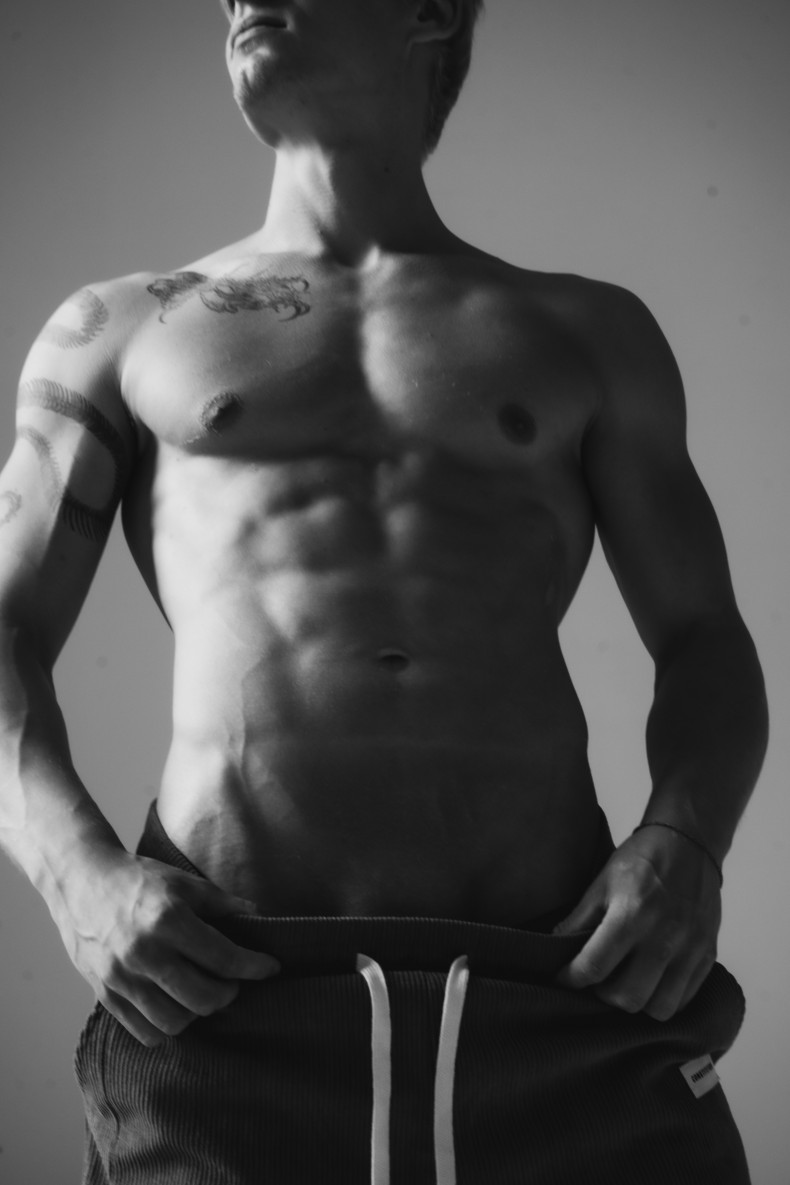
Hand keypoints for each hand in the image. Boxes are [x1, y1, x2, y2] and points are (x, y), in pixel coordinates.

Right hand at [51, 846, 279, 1046]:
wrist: (81, 880)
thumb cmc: (137, 879)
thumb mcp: (185, 882)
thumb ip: (223, 903)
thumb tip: (260, 916)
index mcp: (168, 920)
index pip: (223, 958)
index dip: (254, 967)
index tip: (270, 968)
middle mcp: (144, 953)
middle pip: (203, 998)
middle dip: (229, 993)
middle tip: (232, 980)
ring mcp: (121, 978)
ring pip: (175, 1022)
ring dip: (197, 1011)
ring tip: (201, 991)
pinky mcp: (105, 994)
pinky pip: (145, 1031)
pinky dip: (167, 1025)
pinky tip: (175, 1004)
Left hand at [552, 826, 721, 1020]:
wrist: (690, 843)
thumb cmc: (642, 859)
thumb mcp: (602, 882)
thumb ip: (579, 919)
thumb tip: (555, 948)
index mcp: (631, 914)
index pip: (594, 967)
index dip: (570, 979)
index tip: (562, 979)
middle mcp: (664, 937)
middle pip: (627, 998)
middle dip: (604, 996)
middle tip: (597, 980)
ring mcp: (690, 949)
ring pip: (659, 1008)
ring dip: (637, 1002)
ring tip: (625, 982)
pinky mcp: (708, 955)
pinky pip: (684, 999)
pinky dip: (663, 998)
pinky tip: (651, 980)